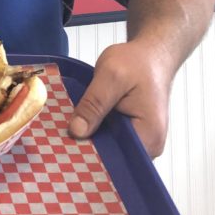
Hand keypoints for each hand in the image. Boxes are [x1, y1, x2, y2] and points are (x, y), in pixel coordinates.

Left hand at [67, 39, 173, 157]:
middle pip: (114, 157)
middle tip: (63, 139)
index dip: (92, 155)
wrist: (151, 55)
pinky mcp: (134, 133)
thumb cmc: (137, 62)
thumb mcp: (110, 76)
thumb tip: (76, 131)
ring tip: (70, 131)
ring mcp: (142, 140)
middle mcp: (150, 145)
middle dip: (89, 147)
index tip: (68, 149)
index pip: (117, 159)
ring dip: (93, 138)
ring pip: (111, 147)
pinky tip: (83, 123)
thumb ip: (94, 104)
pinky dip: (98, 131)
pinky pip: (113, 138)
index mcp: (149, 135)